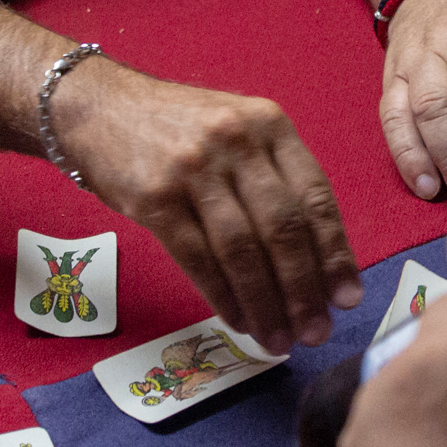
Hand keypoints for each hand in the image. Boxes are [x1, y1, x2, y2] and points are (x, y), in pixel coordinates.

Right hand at [54, 62, 363, 353]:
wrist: (99, 106)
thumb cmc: (176, 127)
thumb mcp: (237, 130)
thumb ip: (275, 177)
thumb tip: (316, 258)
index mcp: (269, 125)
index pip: (315, 196)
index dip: (335, 253)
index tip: (347, 297)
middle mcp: (236, 142)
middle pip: (283, 228)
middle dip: (304, 289)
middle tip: (316, 331)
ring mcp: (193, 169)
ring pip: (242, 251)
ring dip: (266, 303)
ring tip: (278, 339)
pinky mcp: (155, 198)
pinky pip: (198, 260)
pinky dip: (223, 297)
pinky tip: (239, 321)